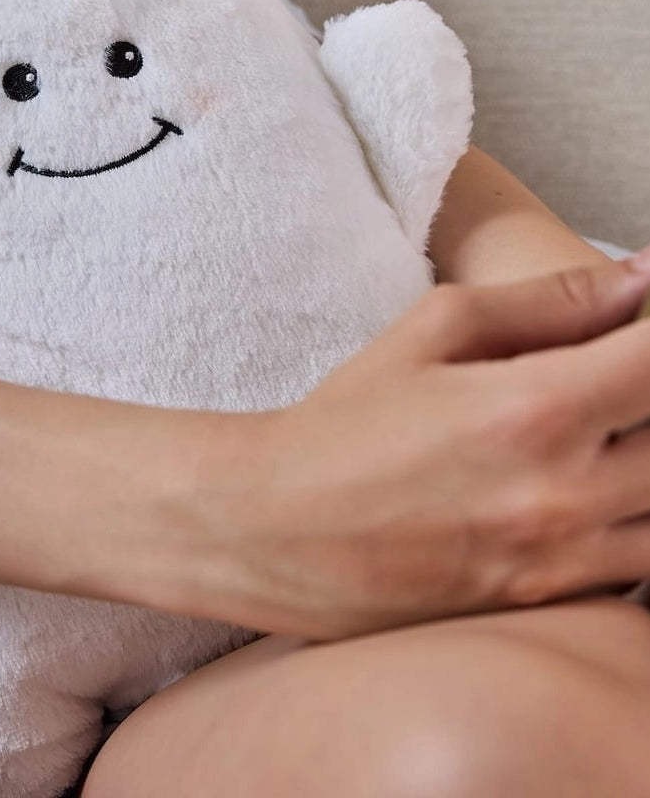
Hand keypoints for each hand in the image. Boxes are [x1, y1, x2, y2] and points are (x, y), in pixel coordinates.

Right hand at [174, 252, 649, 639]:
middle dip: (649, 395)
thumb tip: (640, 281)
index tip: (646, 326)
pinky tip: (584, 492)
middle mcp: (563, 492)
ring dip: (646, 463)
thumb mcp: (429, 332)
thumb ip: (545, 303)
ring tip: (598, 437)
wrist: (274, 527)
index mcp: (534, 408)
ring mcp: (561, 560)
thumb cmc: (345, 422)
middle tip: (609, 382)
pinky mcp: (547, 605)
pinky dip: (632, 522)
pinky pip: (639, 568)